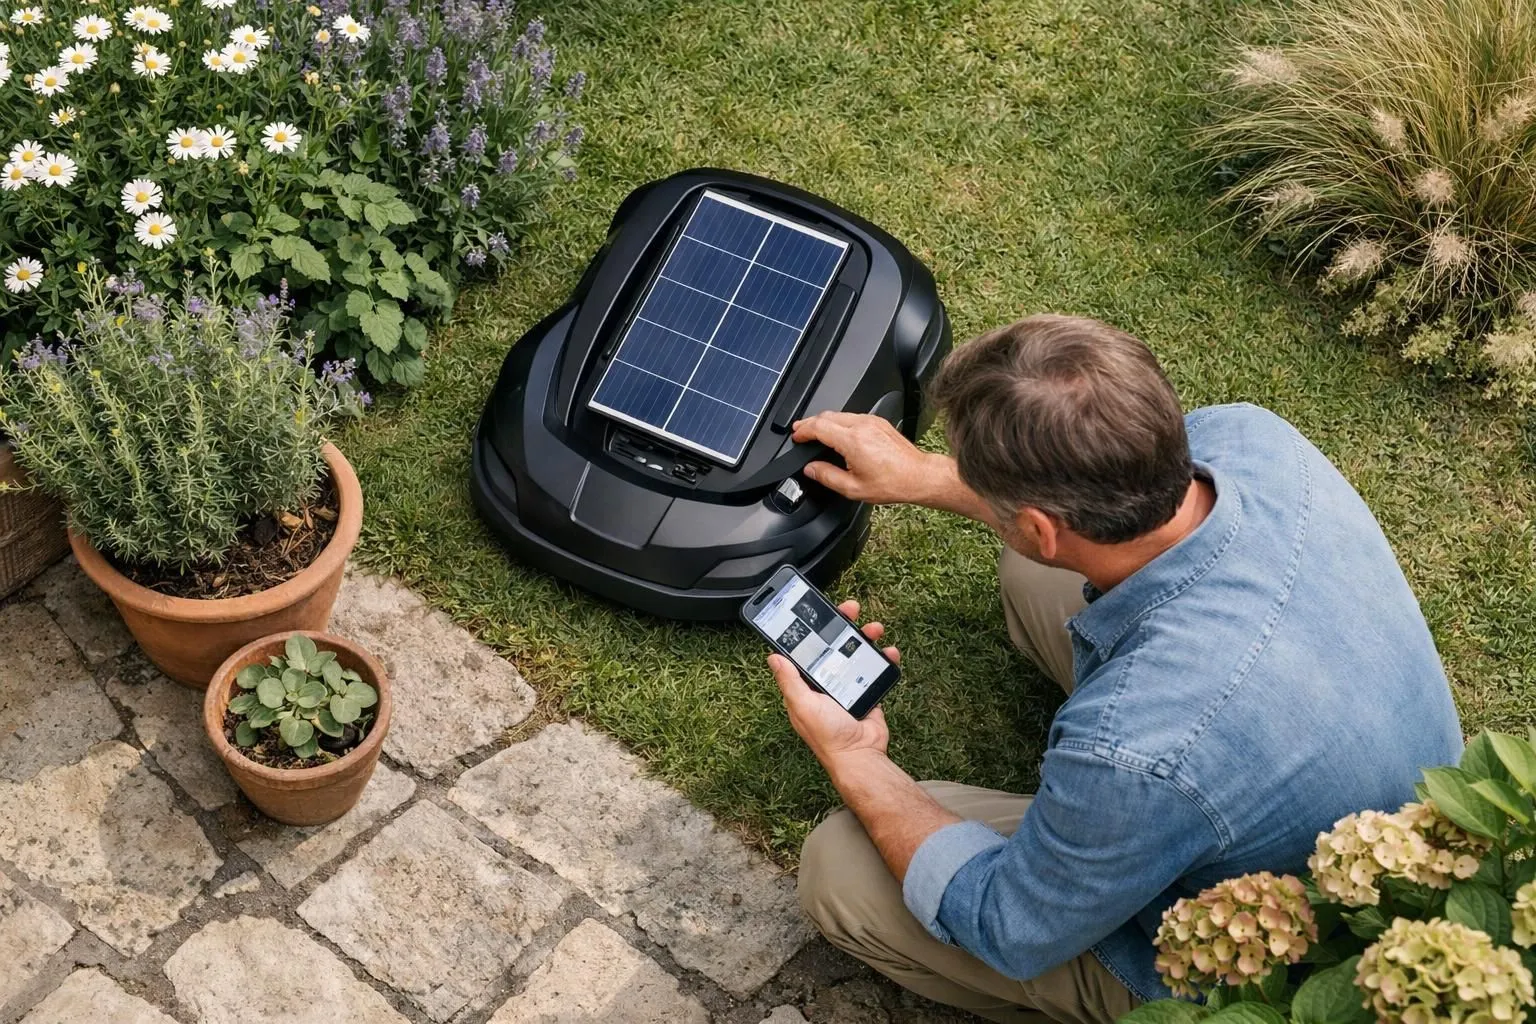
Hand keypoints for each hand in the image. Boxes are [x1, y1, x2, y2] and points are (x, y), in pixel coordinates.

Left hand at [770, 600, 897, 765]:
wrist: (860, 756)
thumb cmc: (828, 736)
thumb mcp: (802, 705)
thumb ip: (789, 681)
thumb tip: (773, 657)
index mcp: (806, 684)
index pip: (807, 650)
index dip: (813, 630)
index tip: (819, 613)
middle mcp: (826, 682)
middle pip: (834, 645)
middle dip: (843, 625)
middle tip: (851, 609)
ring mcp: (848, 686)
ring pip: (856, 652)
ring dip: (866, 637)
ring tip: (875, 628)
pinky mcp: (868, 691)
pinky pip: (876, 669)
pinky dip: (884, 658)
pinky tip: (889, 652)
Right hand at [792, 412, 941, 504]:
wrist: (918, 475)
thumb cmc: (892, 482)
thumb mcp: (853, 488)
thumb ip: (827, 476)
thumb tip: (811, 469)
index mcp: (853, 441)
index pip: (819, 427)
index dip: (803, 430)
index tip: (796, 436)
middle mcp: (862, 426)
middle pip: (827, 416)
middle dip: (810, 423)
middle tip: (800, 432)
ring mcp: (872, 421)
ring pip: (840, 414)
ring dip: (824, 421)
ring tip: (815, 432)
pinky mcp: (879, 422)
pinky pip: (853, 416)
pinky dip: (839, 422)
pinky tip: (837, 432)